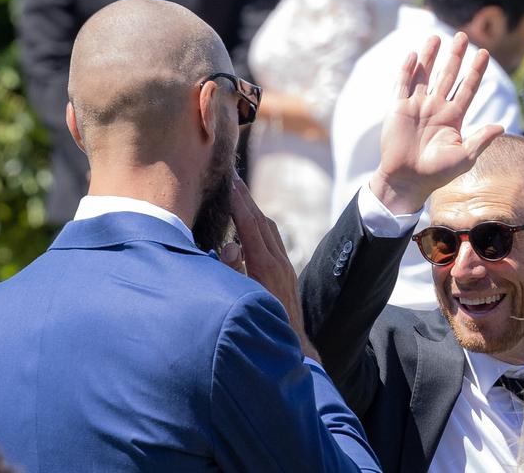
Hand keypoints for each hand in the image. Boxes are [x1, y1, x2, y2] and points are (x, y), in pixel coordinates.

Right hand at [224, 176, 319, 361]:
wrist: (294, 347)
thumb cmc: (264, 327)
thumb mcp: (245, 301)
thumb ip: (236, 273)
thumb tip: (230, 247)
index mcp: (265, 267)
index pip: (249, 226)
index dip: (239, 203)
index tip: (229, 182)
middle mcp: (278, 262)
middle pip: (261, 221)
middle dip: (246, 198)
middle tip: (232, 177)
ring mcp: (285, 266)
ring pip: (269, 229)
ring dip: (254, 210)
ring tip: (239, 194)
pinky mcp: (287, 272)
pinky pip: (273, 240)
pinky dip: (260, 225)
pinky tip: (251, 224)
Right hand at [370, 32, 503, 213]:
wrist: (407, 180)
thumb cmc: (436, 173)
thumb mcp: (464, 158)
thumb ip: (481, 140)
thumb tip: (501, 126)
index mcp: (452, 118)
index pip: (467, 88)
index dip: (476, 71)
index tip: (484, 53)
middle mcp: (435, 109)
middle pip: (447, 76)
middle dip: (455, 56)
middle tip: (462, 36)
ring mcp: (416, 107)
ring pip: (425, 76)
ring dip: (430, 57)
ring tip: (436, 37)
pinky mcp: (398, 109)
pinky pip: (403, 85)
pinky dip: (407, 70)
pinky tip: (414, 55)